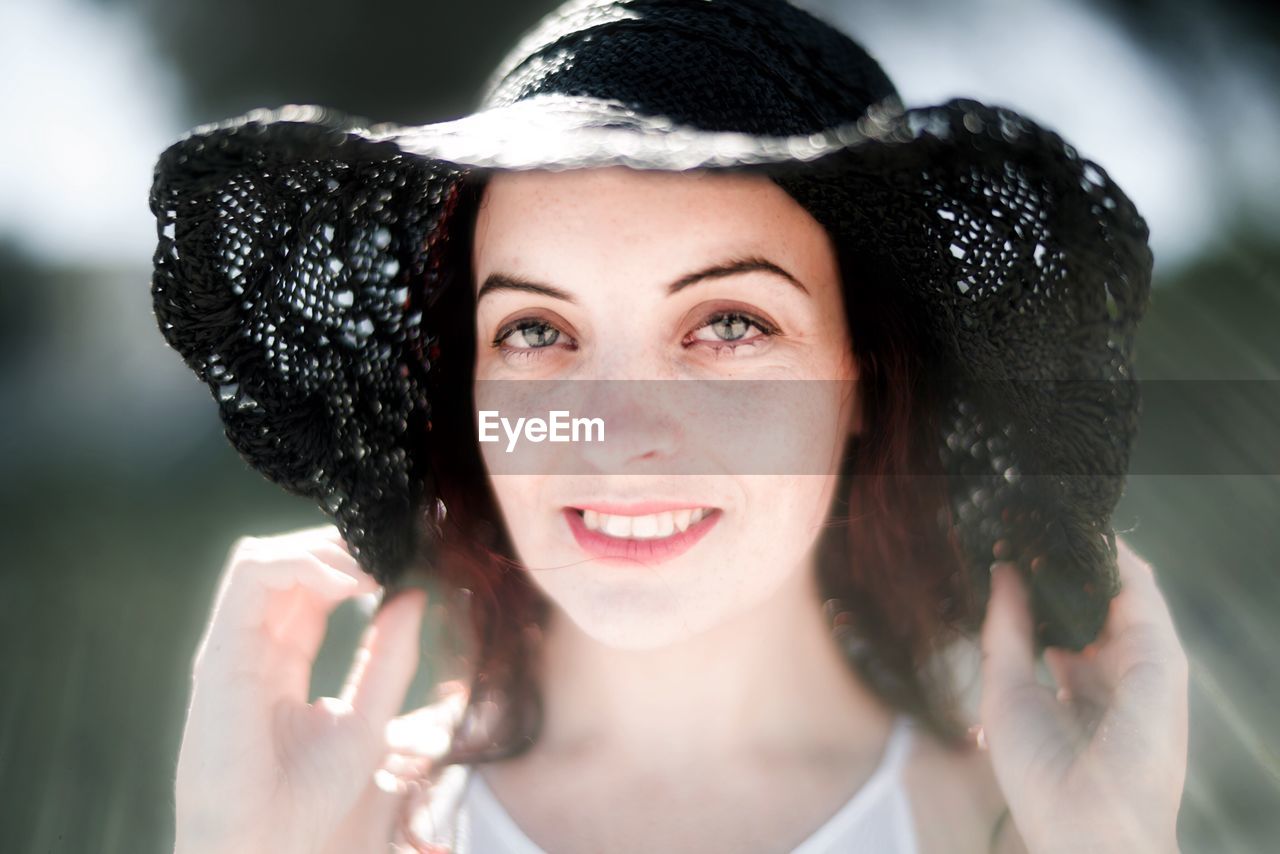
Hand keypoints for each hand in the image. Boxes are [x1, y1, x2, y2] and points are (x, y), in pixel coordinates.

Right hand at [173, 525, 428, 853]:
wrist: (264, 845)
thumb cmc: (307, 799)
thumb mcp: (368, 718)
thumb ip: (389, 658)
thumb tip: (414, 594)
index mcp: (281, 660)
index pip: (312, 589)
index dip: (354, 567)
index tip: (402, 566)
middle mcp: (252, 646)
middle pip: (288, 566)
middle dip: (339, 548)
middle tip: (391, 552)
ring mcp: (234, 646)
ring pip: (264, 559)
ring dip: (321, 548)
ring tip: (372, 565)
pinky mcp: (222, 650)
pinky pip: (249, 576)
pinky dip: (300, 561)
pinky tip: (349, 578)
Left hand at [979, 535, 1188, 853]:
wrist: (1088, 826)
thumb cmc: (1042, 776)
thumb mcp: (1005, 691)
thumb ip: (1006, 629)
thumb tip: (1002, 571)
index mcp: (1075, 687)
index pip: (1059, 624)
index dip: (1035, 590)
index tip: (1005, 554)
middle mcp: (1111, 673)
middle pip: (1089, 606)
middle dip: (1059, 569)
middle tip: (1024, 530)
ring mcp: (1139, 665)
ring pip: (1119, 593)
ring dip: (1086, 558)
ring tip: (1045, 525)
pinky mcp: (1160, 658)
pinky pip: (1142, 595)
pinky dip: (1116, 562)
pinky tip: (1085, 538)